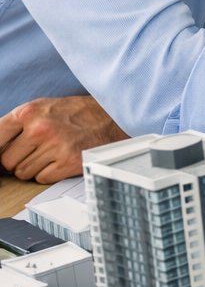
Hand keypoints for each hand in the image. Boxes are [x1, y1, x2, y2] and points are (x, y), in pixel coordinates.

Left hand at [0, 95, 126, 182]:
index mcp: (28, 113)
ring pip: (24, 173)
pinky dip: (49, 174)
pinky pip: (42, 179)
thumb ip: (16, 125)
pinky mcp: (69, 162)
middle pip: (7, 161)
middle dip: (17, 161)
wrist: (111, 116)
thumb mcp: (41, 108)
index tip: (0, 159)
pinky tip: (60, 160)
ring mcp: (55, 146)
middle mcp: (40, 129)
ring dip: (34, 168)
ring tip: (50, 155)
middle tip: (33, 153)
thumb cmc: (74, 113)